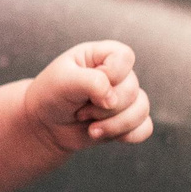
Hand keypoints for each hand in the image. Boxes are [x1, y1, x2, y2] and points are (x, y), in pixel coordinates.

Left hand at [24, 41, 151, 149]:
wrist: (45, 125)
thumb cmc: (51, 96)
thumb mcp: (63, 81)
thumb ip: (91, 82)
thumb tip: (113, 100)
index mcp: (102, 56)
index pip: (125, 57)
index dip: (111, 74)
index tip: (86, 84)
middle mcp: (118, 75)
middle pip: (131, 90)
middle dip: (102, 107)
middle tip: (79, 109)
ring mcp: (125, 98)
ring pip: (141, 110)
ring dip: (113, 125)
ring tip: (91, 128)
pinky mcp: (128, 121)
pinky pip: (145, 128)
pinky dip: (127, 135)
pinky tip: (106, 134)